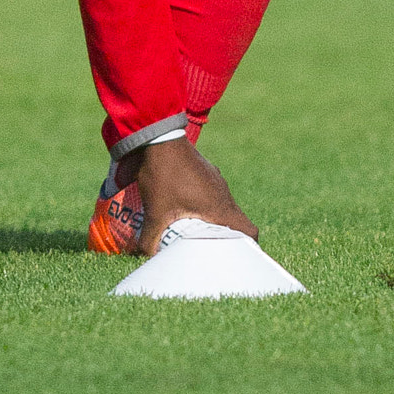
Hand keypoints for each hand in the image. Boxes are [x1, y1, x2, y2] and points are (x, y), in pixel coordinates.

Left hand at [121, 136, 257, 254]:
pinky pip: (211, 191)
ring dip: (211, 217)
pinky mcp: (205, 170)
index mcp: (221, 207)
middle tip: (209, 246)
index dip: (247, 246)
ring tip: (192, 228)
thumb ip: (149, 238)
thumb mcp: (154, 212)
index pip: (250, 231)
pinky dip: (202, 202)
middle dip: (224, 236)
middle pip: (235, 220)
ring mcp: (216, 179)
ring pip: (221, 205)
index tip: (234, 255)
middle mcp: (224, 193)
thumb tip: (143, 256)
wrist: (158, 137)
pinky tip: (182, 204)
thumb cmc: (163, 176)